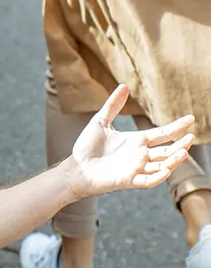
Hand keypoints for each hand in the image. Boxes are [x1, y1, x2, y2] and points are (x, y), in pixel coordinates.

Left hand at [64, 85, 194, 198]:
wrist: (76, 167)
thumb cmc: (87, 146)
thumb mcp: (100, 122)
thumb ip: (113, 105)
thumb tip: (123, 86)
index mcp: (137, 141)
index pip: (163, 133)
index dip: (177, 127)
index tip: (190, 118)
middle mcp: (141, 155)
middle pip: (167, 150)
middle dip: (180, 145)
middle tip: (191, 137)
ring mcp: (136, 168)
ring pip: (162, 166)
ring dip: (173, 160)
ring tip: (184, 151)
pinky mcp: (129, 180)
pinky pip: (148, 181)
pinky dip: (158, 177)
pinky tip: (166, 170)